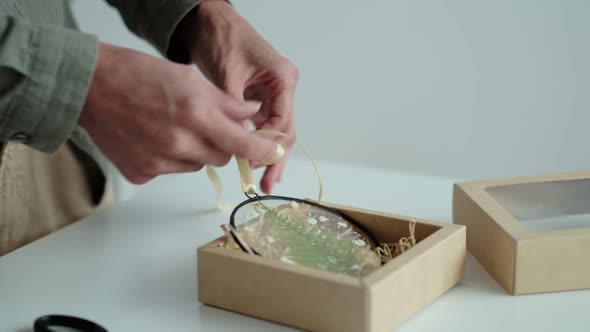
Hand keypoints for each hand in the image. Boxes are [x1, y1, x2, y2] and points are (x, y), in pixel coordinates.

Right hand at [79, 42, 276, 184]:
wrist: (90, 87)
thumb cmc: (139, 75)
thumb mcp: (190, 79)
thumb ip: (225, 102)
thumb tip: (252, 114)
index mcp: (196, 116)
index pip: (243, 144)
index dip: (263, 149)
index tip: (274, 151)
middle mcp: (179, 144)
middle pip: (222, 157)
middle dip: (222, 143)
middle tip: (204, 124)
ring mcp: (158, 162)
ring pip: (196, 164)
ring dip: (195, 151)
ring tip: (171, 127)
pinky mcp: (142, 173)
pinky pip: (170, 170)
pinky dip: (168, 158)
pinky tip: (151, 137)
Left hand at [178, 1, 298, 193]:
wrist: (210, 23)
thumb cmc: (222, 38)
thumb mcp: (227, 75)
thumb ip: (235, 108)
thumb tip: (237, 139)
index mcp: (282, 78)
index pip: (283, 119)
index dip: (270, 144)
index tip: (257, 161)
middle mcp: (282, 87)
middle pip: (285, 130)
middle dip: (276, 157)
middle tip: (269, 182)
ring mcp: (273, 93)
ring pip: (276, 131)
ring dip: (269, 154)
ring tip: (265, 180)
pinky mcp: (259, 98)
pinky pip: (263, 125)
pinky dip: (258, 142)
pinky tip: (253, 160)